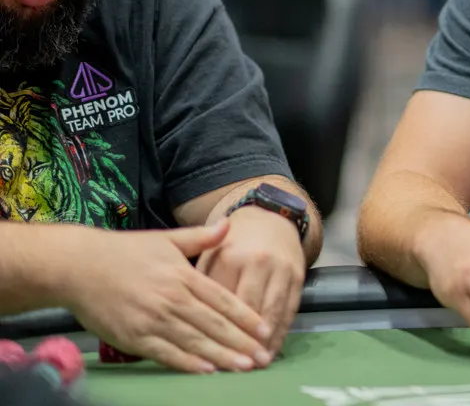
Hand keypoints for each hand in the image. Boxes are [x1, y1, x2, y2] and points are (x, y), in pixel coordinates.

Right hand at [64, 221, 272, 372]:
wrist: (78, 267)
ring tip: (244, 366)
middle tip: (264, 357)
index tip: (265, 330)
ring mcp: (153, 320)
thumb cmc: (124, 251)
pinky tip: (206, 370)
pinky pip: (166, 353)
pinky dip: (187, 363)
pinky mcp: (133, 337)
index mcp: (183, 276)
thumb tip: (230, 224)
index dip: (247, 317)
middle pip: (214, 324)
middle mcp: (172, 299)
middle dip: (241, 342)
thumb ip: (201, 237)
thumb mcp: (166, 238)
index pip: (223, 300)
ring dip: (222, 356)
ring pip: (195, 342)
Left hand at [196, 204, 306, 361]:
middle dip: (244, 337)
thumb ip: (203, 283)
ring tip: (259, 362)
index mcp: (231, 256)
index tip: (212, 348)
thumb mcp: (212, 254)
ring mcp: (282, 269)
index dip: (218, 326)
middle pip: (250, 308)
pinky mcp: (298, 275)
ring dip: (267, 339)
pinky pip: (291, 308)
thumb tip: (198, 319)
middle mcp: (259, 262)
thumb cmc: (234, 243)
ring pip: (273, 310)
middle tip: (237, 362)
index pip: (224, 299)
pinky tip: (274, 346)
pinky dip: (283, 330)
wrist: (270, 218)